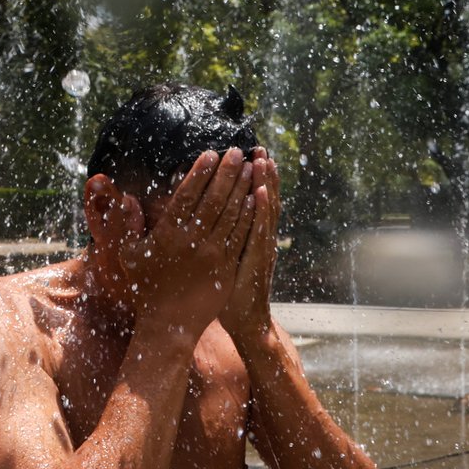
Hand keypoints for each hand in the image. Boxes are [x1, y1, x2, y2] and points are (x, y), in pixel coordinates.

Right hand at [96, 148, 255, 340]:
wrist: (169, 324)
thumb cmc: (146, 288)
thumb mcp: (129, 255)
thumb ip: (128, 226)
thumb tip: (127, 198)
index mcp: (167, 234)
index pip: (186, 195)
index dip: (200, 173)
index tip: (211, 154)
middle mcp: (191, 241)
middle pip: (213, 199)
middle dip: (227, 172)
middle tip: (237, 151)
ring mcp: (212, 254)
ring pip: (230, 214)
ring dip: (242, 188)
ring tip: (250, 167)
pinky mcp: (227, 267)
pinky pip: (240, 235)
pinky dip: (248, 215)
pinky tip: (255, 199)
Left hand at [221, 148, 280, 344]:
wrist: (245, 320)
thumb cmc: (227, 291)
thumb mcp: (223, 260)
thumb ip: (217, 235)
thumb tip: (203, 214)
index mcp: (247, 235)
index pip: (250, 200)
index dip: (251, 178)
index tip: (247, 154)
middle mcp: (258, 237)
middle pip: (259, 199)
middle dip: (260, 173)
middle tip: (257, 148)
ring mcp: (260, 247)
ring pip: (263, 210)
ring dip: (264, 184)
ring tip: (263, 160)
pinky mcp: (257, 259)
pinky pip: (259, 231)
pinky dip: (260, 212)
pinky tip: (258, 194)